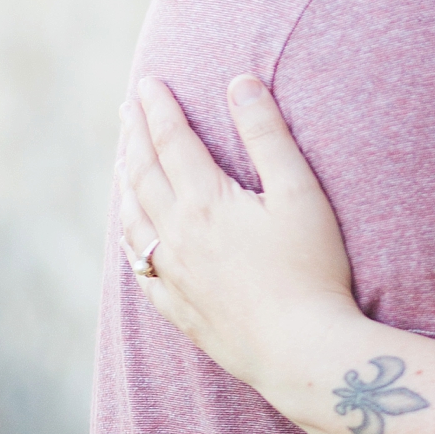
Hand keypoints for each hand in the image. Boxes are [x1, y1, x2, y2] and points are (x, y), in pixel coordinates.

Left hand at [119, 74, 361, 389]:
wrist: (301, 351)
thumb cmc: (311, 269)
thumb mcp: (299, 193)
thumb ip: (268, 135)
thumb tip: (241, 84)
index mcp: (205, 202)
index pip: (173, 142)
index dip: (160, 109)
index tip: (149, 82)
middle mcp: (177, 235)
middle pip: (144, 174)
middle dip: (135, 136)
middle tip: (128, 108)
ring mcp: (172, 274)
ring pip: (133, 218)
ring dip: (125, 182)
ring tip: (122, 159)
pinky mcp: (178, 308)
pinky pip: (138, 265)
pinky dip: (129, 237)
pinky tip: (131, 232)